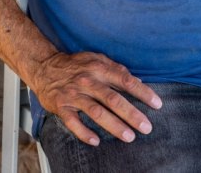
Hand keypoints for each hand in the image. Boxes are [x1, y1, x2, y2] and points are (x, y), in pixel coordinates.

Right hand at [28, 51, 161, 145]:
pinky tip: (96, 141)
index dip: (142, 92)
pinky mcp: (61, 106)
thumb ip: (117, 69)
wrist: (44, 67)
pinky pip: (73, 122)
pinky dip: (84, 132)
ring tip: (129, 137)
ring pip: (96, 112)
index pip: (125, 80)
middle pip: (113, 99)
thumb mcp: (96, 60)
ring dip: (114, 126)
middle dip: (132, 114)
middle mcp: (87, 81)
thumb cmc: (74, 65)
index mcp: (99, 68)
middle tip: (146, 127)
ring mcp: (73, 95)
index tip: (157, 104)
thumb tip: (138, 80)